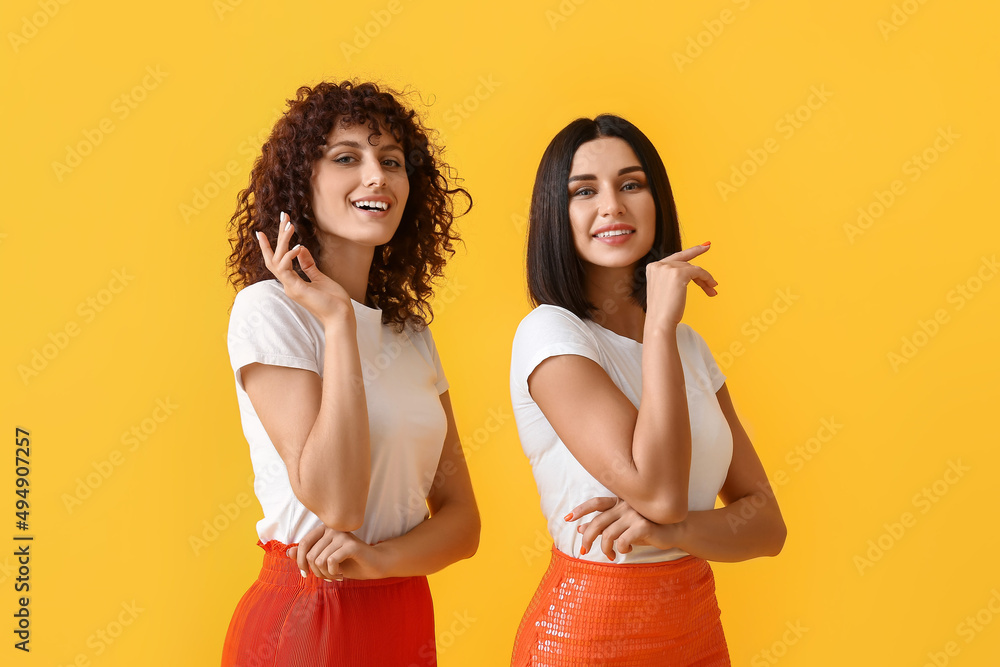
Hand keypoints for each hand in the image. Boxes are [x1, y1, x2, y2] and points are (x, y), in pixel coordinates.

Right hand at [256, 211, 353, 325]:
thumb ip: (308, 265)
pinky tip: (298, 246)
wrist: (341, 317)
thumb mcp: (320, 277)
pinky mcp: (296, 289)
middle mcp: (288, 284)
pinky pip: (286, 270)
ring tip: (289, 226)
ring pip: (276, 261)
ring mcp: (290, 287)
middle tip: (283, 216)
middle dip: (277, 236)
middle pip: (274, 257)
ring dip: (282, 241)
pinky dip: (290, 256)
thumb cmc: (333, 300)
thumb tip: (301, 249)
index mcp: (292, 282)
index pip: (277, 261)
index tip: (266, 230)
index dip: (271, 246)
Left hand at [286, 525, 388, 580]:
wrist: (374, 565)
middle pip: (310, 555)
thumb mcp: (325, 560)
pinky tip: (341, 574)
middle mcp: (333, 528)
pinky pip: (331, 562)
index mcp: (325, 529)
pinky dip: (333, 573)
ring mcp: (342, 535)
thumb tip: (289, 552)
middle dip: (316, 572)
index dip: (300, 562)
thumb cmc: (349, 562)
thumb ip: (307, 555)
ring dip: (325, 574)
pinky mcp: (351, 545)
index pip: (303, 544)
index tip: (306, 574)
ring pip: (319, 560)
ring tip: (335, 575)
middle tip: (327, 576)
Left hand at [568, 496, 678, 560]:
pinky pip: (622, 540)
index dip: (581, 510)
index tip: (567, 518)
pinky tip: (626, 550)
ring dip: (605, 548)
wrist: (674, 531)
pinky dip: (620, 548)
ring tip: (610, 555)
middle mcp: (625, 505)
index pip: (596, 503)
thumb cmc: (645, 528)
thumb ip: (604, 525)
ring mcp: (634, 514)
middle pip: (598, 522)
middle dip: (587, 538)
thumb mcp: (622, 527)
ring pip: (608, 534)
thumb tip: (579, 529)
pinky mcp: (643, 526)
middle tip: (584, 551)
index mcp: (619, 502)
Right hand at [645, 242, 717, 326]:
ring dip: (704, 280)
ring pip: (693, 268)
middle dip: (700, 275)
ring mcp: (667, 268)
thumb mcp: (665, 289)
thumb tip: (692, 271)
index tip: (706, 246)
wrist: (659, 322)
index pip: (676, 257)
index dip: (692, 251)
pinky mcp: (678, 274)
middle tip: (713, 283)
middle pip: (685, 264)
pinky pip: (698, 271)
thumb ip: (673, 277)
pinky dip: (706, 279)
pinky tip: (711, 287)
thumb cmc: (663, 312)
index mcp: (652, 267)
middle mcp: (658, 265)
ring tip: (711, 290)